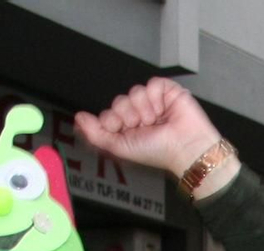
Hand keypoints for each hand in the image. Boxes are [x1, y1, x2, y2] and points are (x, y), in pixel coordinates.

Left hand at [74, 78, 222, 178]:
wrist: (185, 148)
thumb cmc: (158, 152)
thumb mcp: (120, 147)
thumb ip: (96, 133)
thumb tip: (79, 117)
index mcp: (129, 128)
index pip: (108, 114)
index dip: (112, 121)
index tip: (123, 131)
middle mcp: (140, 114)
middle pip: (119, 102)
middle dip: (128, 116)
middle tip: (142, 127)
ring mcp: (153, 101)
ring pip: (134, 92)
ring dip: (142, 109)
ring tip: (155, 121)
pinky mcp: (167, 91)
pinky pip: (150, 84)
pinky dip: (154, 98)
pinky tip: (163, 110)